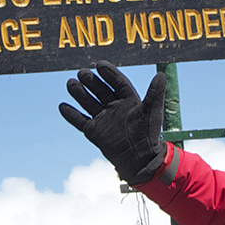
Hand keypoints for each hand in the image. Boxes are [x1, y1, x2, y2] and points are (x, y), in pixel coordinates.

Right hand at [59, 64, 168, 184]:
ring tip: (70, 83)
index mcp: (129, 101)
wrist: (140, 160)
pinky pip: (80, 121)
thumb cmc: (148, 135)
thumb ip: (155, 93)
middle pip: (100, 90)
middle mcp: (115, 108)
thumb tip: (161, 75)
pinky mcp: (94, 132)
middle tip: (82, 72)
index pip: (117, 83)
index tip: (99, 64)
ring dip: (79, 93)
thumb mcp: (151, 112)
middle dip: (91, 81)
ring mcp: (104, 119)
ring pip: (88, 102)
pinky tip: (62, 106)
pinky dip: (71, 114)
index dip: (109, 73)